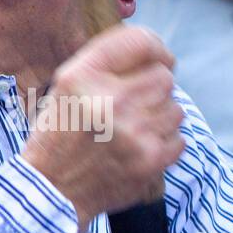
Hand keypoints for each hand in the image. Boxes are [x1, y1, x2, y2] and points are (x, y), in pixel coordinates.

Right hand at [22, 25, 185, 232]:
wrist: (52, 190)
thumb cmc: (61, 135)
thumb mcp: (67, 87)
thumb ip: (107, 64)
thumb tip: (158, 55)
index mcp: (83, 76)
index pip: (140, 41)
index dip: (157, 49)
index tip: (161, 60)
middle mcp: (109, 99)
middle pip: (164, 77)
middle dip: (155, 89)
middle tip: (138, 106)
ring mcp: (134, 130)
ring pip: (176, 109)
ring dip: (162, 117)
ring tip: (136, 129)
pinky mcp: (150, 158)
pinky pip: (179, 138)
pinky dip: (165, 144)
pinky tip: (141, 149)